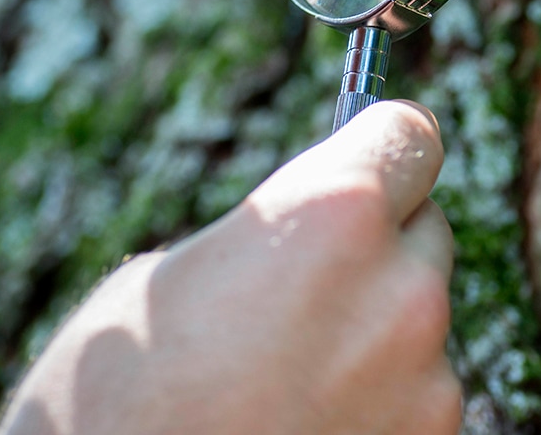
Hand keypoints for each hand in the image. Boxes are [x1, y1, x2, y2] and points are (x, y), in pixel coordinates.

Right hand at [0, 100, 461, 434]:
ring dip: (376, 320)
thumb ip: (268, 237)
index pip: (410, 133)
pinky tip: (305, 412)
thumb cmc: (115, 395)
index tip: (370, 147)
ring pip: (419, 312)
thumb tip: (306, 234)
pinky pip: (417, 387)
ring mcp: (425, 381)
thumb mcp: (175, 274)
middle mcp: (399, 289)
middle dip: (379, 237)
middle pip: (423, 226)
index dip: (383, 138)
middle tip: (311, 272)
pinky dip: (380, 389)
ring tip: (290, 364)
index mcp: (332, 212)